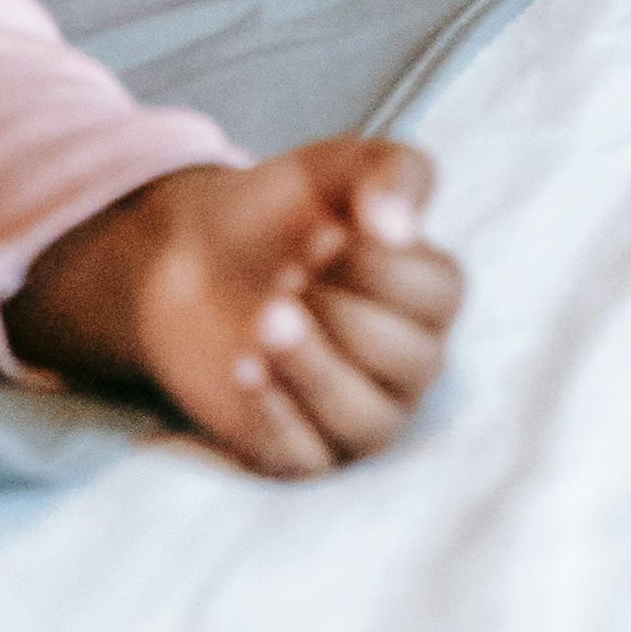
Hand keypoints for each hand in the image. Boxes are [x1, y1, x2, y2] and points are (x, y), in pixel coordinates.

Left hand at [13, 138, 457, 474]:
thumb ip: (385, 173)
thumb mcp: (332, 169)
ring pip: (366, 421)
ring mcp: (359, 416)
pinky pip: (311, 462)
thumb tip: (397, 225)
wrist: (190, 255)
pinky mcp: (304, 453)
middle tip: (286, 274)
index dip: (377, 265)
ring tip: (261, 321)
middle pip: (411, 363)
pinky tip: (245, 371)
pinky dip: (279, 416)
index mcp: (427, 296)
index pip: (440, 296)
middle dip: (342, 312)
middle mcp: (407, 366)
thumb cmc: (279, 214)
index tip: (320, 235)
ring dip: (311, 366)